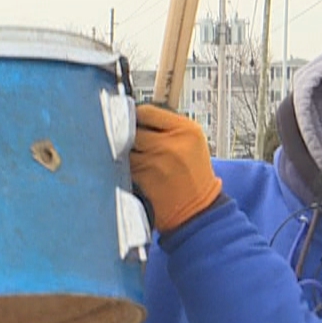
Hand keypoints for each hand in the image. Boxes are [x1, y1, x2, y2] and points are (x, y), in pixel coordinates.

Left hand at [130, 103, 222, 232]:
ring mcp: (155, 162)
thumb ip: (167, 127)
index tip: (134, 122)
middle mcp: (170, 144)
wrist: (198, 211)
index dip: (136, 117)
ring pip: (125, 149)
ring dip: (125, 154)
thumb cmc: (194, 176)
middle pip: (132, 130)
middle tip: (133, 143)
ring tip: (138, 161)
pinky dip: (124, 169)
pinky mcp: (142, 180)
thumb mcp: (192, 143)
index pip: (147, 112)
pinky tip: (136, 175)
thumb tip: (135, 117)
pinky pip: (123, 167)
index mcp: (186, 130)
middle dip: (129, 136)